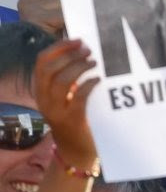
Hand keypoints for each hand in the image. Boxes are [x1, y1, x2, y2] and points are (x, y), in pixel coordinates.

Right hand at [32, 39, 98, 167]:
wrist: (76, 151)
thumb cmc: (74, 119)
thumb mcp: (66, 96)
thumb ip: (69, 78)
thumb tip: (83, 51)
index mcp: (41, 90)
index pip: (41, 62)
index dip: (59, 48)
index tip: (77, 40)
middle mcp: (44, 100)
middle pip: (50, 69)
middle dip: (70, 55)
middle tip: (89, 50)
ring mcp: (56, 111)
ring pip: (61, 81)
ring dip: (80, 67)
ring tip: (94, 63)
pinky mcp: (72, 120)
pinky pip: (78, 97)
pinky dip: (89, 84)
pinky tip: (98, 80)